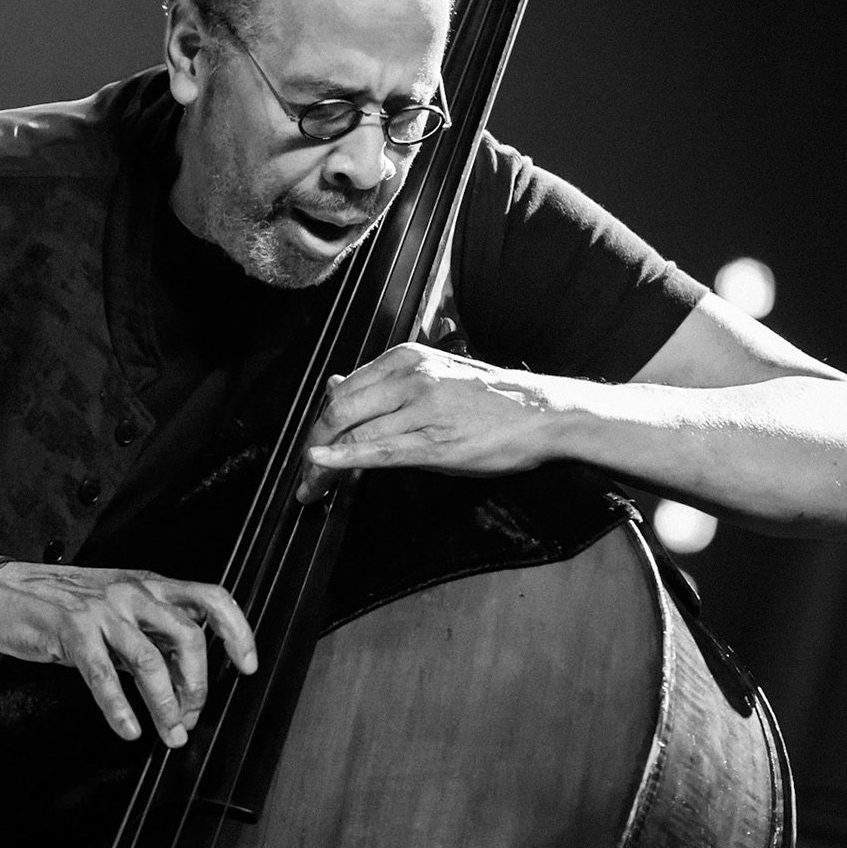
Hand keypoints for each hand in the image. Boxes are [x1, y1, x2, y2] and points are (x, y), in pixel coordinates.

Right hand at [0, 563, 257, 747]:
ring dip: (165, 705)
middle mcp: (133, 592)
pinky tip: (128, 729)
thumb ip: (153, 631)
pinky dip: (120, 709)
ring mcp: (103, 610)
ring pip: (150, 661)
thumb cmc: (64, 603)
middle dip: (197, 686)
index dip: (236, 632)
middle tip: (190, 717)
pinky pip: (104, 676)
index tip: (247, 666)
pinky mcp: (73, 631)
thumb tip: (189, 674)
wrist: (5, 592)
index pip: (210, 599)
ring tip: (169, 733)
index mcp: (150, 585)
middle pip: (187, 637)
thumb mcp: (118, 607)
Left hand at [297, 341, 564, 501]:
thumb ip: (382, 383)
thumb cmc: (488, 399)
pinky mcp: (436, 442)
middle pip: (339, 411)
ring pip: (354, 434)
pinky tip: (322, 466)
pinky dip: (344, 459)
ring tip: (312, 489)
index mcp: (405, 358)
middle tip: (304, 477)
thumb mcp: (432, 376)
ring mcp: (422, 409)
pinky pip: (380, 451)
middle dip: (313, 446)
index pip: (343, 390)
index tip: (310, 448)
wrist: (542, 412)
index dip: (319, 423)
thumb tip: (333, 385)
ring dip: (324, 466)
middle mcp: (410, 378)